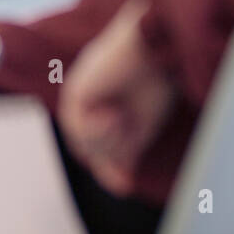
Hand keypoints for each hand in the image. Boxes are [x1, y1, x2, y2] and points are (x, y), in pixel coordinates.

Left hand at [57, 0, 176, 196]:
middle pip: (90, 151)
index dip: (110, 170)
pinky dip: (100, 130)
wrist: (157, 46)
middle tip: (129, 130)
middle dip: (112, 151)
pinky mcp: (75, 92)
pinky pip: (80, 129)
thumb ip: (127, 153)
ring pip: (84, 145)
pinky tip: (116, 115)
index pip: (98, 149)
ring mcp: (79, 95)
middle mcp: (88, 100)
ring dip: (109, 141)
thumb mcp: (143, 127)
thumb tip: (120, 187)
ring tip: (125, 119)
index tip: (126, 183)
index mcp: (106, 105)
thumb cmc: (158, 79)